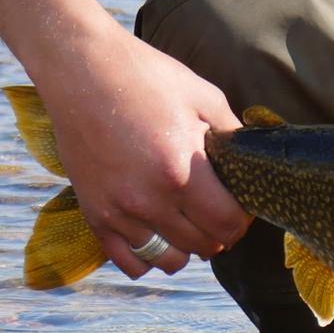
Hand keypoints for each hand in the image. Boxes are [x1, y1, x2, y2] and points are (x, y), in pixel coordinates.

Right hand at [33, 29, 249, 279]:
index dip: (243, 218)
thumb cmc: (146, 77)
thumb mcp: (203, 98)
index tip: (241, 203)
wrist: (81, 71)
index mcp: (181, 170)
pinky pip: (130, 262)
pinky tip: (158, 233)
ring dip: (187, 247)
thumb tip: (251, 161)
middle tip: (218, 209)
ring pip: (169, 260)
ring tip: (189, 222)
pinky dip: (149, 257)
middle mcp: (149, 200)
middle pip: (203, 246)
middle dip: (220, 232)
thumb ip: (232, 135)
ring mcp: (118, 212)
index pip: (228, 224)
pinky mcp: (94, 215)